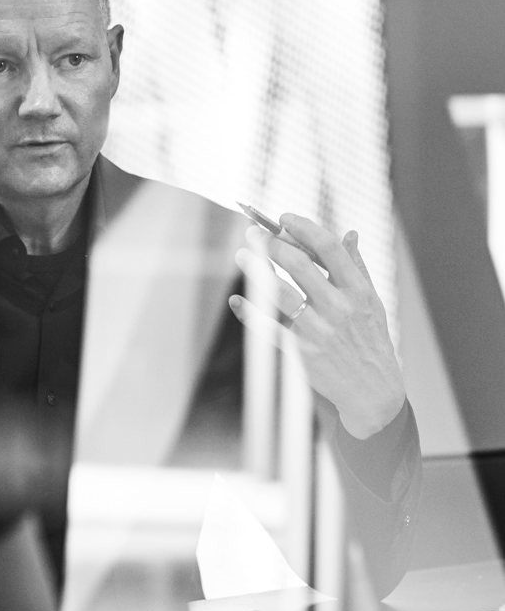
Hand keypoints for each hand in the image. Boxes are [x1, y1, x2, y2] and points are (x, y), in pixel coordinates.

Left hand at [228, 215, 405, 438]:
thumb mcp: (372, 303)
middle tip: (254, 234)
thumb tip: (349, 233)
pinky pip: (270, 328)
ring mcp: (320, 330)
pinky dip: (250, 312)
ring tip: (242, 255)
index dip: (304, 228)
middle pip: (299, 265)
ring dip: (257, 270)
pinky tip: (236, 300)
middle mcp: (339, 308)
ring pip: (280, 292)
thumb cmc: (371, 342)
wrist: (373, 391)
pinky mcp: (302, 351)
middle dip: (272, 245)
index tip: (285, 218)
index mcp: (358, 291)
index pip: (329, 249)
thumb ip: (357, 268)